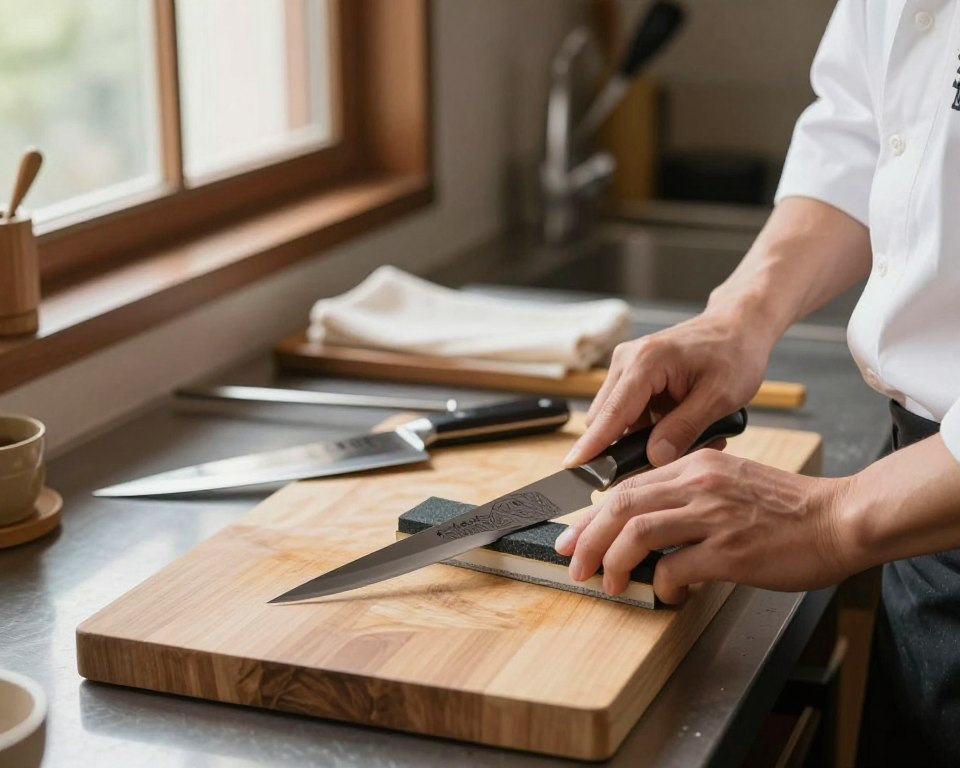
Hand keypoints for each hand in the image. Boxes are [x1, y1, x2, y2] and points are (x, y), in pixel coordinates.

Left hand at [554, 448, 856, 603]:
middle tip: (574, 563)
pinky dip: (662, 583)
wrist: (839, 518)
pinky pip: (675, 567)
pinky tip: (669, 593)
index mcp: (695, 466)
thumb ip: (689, 495)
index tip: (574, 535)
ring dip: (614, 561)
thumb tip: (648, 527)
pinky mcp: (730, 550)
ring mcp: (714, 516)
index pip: (626, 487)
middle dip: (587, 538)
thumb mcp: (730, 482)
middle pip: (620, 506)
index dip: (592, 515)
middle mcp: (699, 485)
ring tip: (610, 583)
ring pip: (637, 532)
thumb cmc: (788, 507)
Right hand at [564, 310, 772, 467]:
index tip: (573, 467)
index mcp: (646, 361)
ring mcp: (626, 365)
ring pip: (616, 418)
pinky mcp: (631, 373)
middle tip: (673, 458)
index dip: (593, 444)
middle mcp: (627, 360)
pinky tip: (680, 425)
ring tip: (688, 438)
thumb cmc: (734, 354)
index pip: (612, 412)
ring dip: (643, 437)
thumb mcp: (719, 397)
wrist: (738, 326)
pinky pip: (628, 411)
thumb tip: (654, 459)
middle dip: (629, 447)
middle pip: (606, 418)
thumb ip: (684, 429)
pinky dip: (648, 426)